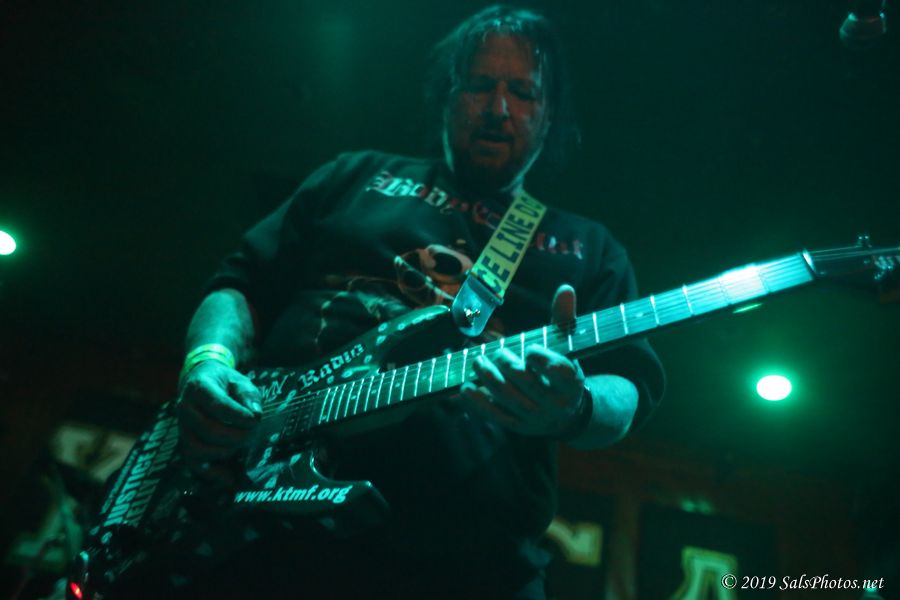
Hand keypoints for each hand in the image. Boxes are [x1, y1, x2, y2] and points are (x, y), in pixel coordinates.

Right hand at [176, 360, 261, 478]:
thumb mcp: (240, 381)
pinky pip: (193, 463)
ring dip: (225, 452)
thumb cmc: (225, 383)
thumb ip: (249, 395)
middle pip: (207, 430)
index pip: (216, 404)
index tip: (254, 420)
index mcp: (199, 387)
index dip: (237, 415)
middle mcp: (185, 408)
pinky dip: (212, 473)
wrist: (202, 381)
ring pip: (198, 449)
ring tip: (242, 444)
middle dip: (235, 435)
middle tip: (252, 432)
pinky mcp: (185, 443)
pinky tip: (229, 478)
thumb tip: (255, 414)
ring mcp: (182, 428)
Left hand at [460, 284, 586, 436]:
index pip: (559, 372)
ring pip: (507, 398)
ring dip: (488, 378)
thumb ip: (564, 318)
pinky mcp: (517, 425)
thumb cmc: (563, 371)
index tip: (529, 350)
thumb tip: (565, 288)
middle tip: (498, 353)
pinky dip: (477, 402)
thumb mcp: (567, 347)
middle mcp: (554, 403)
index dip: (543, 361)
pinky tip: (465, 387)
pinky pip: (494, 415)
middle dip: (508, 365)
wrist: (566, 413)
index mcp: (571, 382)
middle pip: (526, 382)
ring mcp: (534, 417)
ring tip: (478, 361)